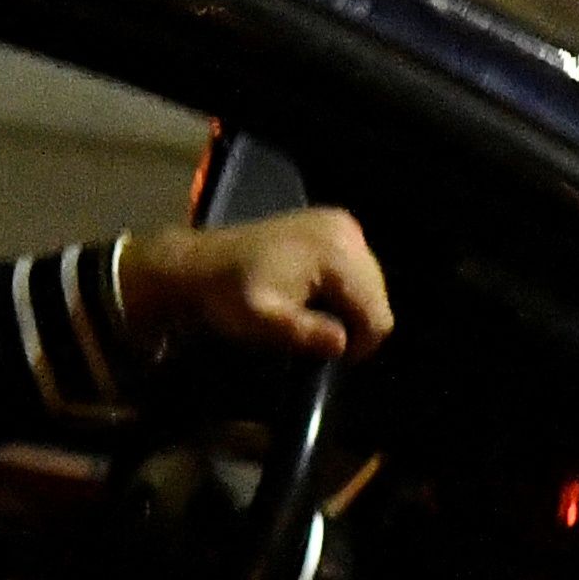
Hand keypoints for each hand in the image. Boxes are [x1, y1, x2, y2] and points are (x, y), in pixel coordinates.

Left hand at [121, 204, 390, 363]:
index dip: (360, 345)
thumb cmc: (228, 295)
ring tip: (314, 316)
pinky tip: (315, 295)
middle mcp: (347, 231)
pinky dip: (343, 287)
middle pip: (378, 298)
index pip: (378, 315)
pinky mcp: (333, 223)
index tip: (331, 356)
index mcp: (336, 253)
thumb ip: (303, 332)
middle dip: (355, 323)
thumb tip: (343, 343)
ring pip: (371, 284)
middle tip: (319, 337)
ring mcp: (341, 223)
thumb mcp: (262, 321)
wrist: (200, 263)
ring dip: (349, 306)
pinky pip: (358, 267)